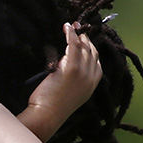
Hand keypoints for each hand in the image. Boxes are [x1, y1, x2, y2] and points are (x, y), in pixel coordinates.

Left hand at [21, 22, 101, 140]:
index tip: (83, 39)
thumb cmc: (52, 107)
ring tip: (70, 26)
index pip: (97, 60)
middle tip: (77, 30)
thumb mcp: (70, 93)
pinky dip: (70, 34)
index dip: (90, 48)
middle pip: (92, 51)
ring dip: (78, 34)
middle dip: (85, 39)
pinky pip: (73, 45)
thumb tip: (67, 64)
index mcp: (93, 84)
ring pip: (84, 47)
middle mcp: (91, 77)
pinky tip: (66, 27)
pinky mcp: (71, 68)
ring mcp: (83, 72)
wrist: (46, 116)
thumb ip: (74, 80)